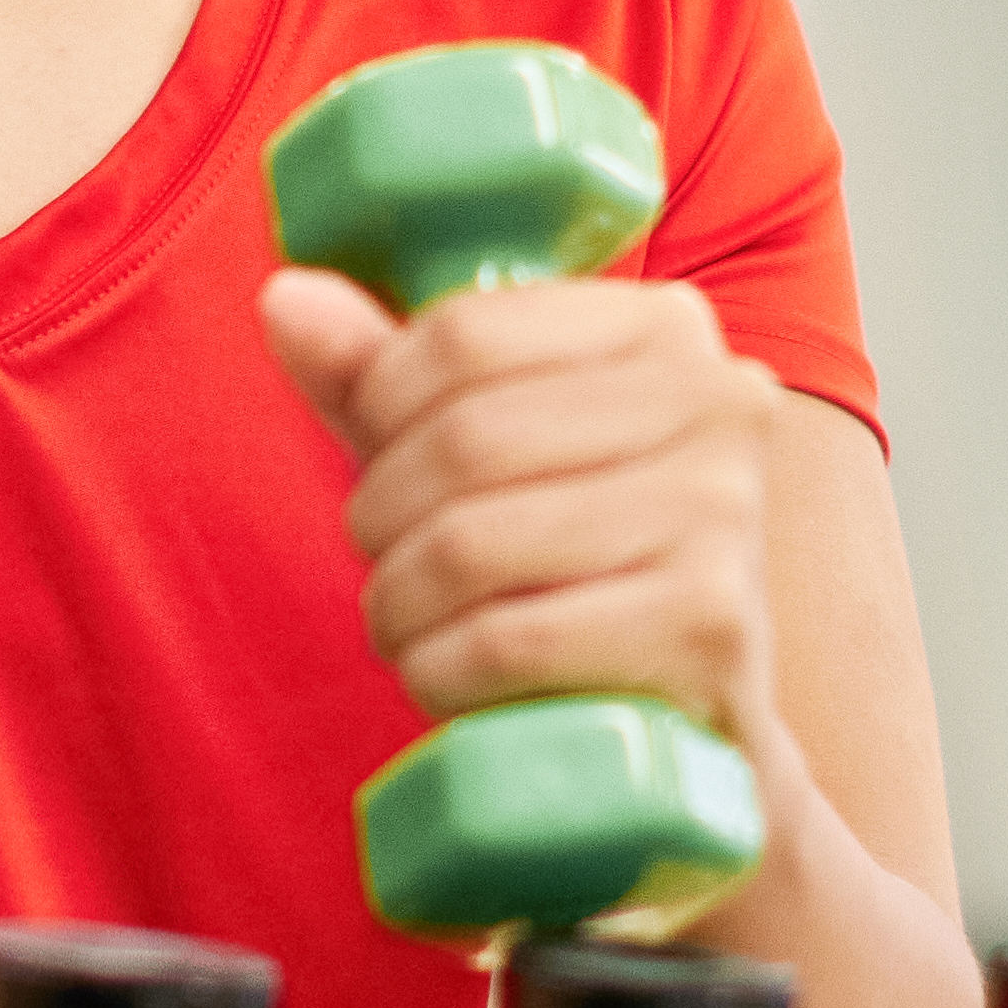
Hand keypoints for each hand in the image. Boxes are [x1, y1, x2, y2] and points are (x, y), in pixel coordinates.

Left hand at [258, 267, 796, 776]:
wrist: (698, 709)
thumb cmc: (575, 556)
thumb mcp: (484, 447)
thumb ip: (385, 373)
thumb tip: (285, 298)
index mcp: (663, 324)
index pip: (463, 334)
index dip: (377, 404)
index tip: (375, 456)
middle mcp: (716, 399)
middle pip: (464, 439)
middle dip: (382, 514)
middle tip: (381, 558)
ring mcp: (722, 513)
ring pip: (471, 544)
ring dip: (397, 602)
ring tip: (402, 623)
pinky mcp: (707, 625)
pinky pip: (506, 641)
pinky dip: (438, 669)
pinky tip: (445, 674)